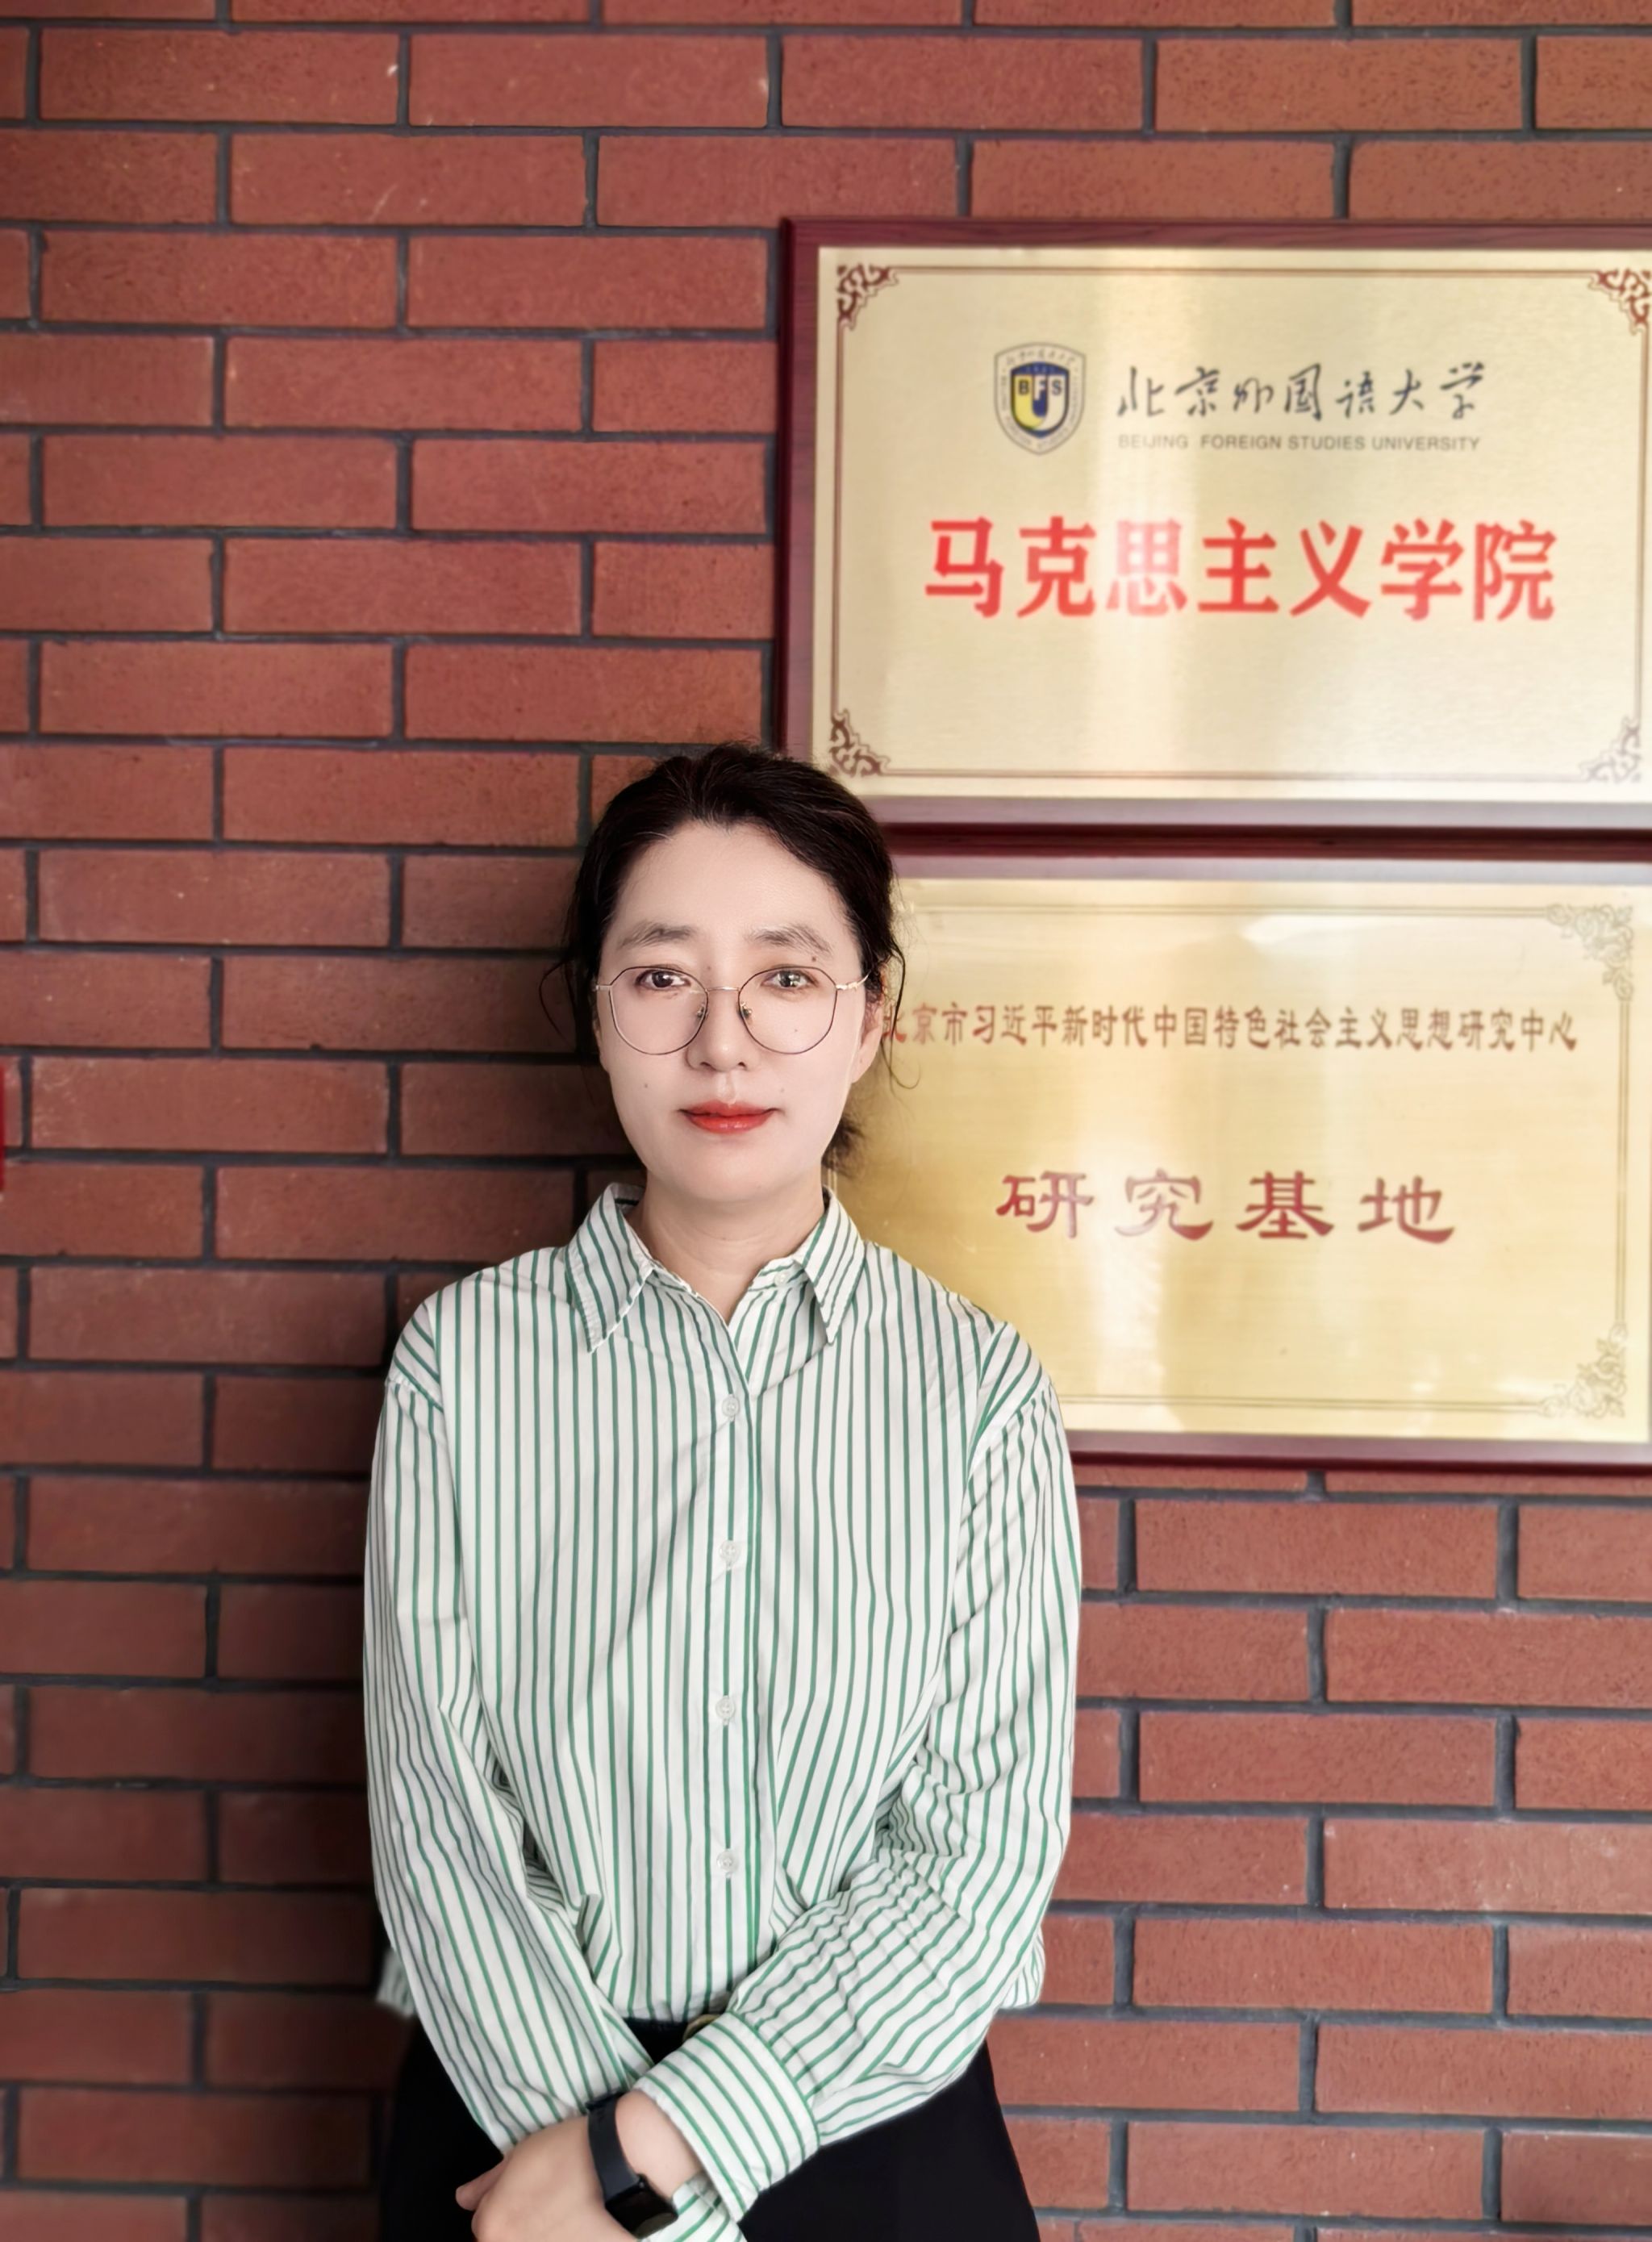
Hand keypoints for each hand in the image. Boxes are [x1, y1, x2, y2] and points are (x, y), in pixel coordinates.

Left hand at [455, 2111, 632, 2238]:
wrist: (620, 2165)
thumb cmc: (567, 2153)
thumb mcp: (519, 2156)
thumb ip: (487, 2184)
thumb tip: (463, 2198)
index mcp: (493, 2227)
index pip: (483, 2225)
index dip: (503, 2205)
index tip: (523, 2194)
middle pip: (504, 2240)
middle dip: (520, 2228)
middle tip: (547, 2206)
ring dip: (541, 2234)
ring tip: (567, 2214)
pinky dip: (567, 2237)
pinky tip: (581, 2226)